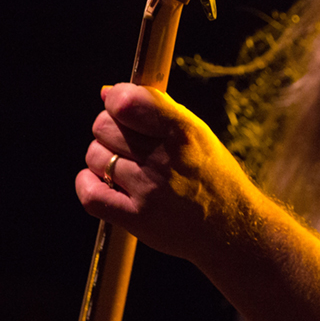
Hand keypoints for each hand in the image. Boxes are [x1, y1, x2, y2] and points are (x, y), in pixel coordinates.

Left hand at [75, 83, 255, 262]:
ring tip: (125, 167)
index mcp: (183, 132)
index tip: (121, 108)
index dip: (115, 100)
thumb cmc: (210, 173)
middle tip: (127, 142)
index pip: (126, 102)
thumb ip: (155, 108)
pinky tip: (105, 182)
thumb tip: (107, 93)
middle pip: (103, 127)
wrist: (230, 226)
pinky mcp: (137, 219)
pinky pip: (89, 193)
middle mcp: (165, 159)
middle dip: (110, 130)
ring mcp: (149, 190)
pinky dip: (89, 184)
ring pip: (95, 157)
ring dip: (103, 159)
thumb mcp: (196, 132)